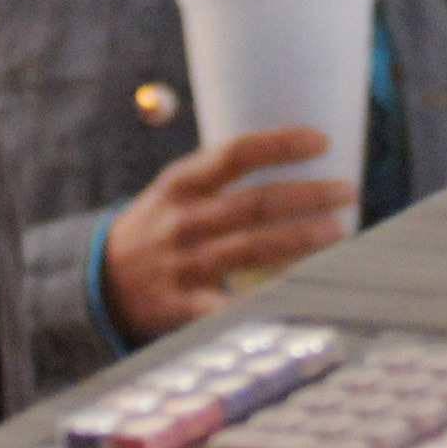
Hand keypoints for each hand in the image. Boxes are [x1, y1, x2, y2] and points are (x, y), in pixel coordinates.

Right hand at [101, 127, 357, 341]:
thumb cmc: (160, 225)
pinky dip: (262, 300)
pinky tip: (298, 294)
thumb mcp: (177, 189)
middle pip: (254, 204)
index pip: (236, 154)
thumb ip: (224, 175)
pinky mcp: (181, 307)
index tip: (322, 140)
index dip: (280, 145)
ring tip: (338, 231)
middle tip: (348, 191)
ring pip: (250, 250)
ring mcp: (182, 265)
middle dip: (307, 196)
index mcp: (181, 183)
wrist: (98, 281)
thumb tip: (301, 158)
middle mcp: (182, 221)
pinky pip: (228, 305)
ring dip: (299, 240)